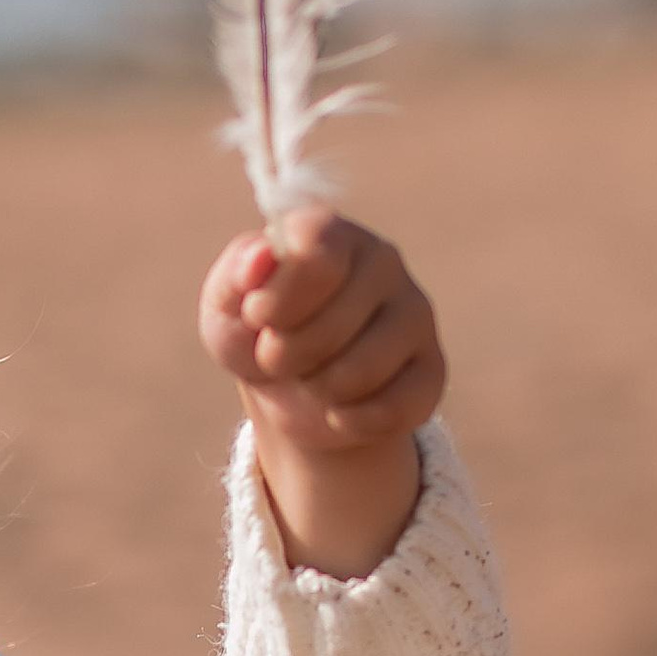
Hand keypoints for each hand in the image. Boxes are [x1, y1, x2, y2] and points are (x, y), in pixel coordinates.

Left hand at [198, 208, 445, 577]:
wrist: (287, 388)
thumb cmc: (255, 334)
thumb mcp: (226, 308)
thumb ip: (235, 277)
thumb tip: (261, 257)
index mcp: (331, 233)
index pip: (318, 248)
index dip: (280, 294)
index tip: (255, 315)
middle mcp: (382, 262)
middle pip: (335, 322)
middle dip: (286, 356)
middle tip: (273, 357)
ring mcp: (414, 313)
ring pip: (364, 369)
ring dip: (319, 391)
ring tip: (308, 381)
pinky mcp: (430, 369)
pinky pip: (395, 408)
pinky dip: (351, 422)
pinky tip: (337, 411)